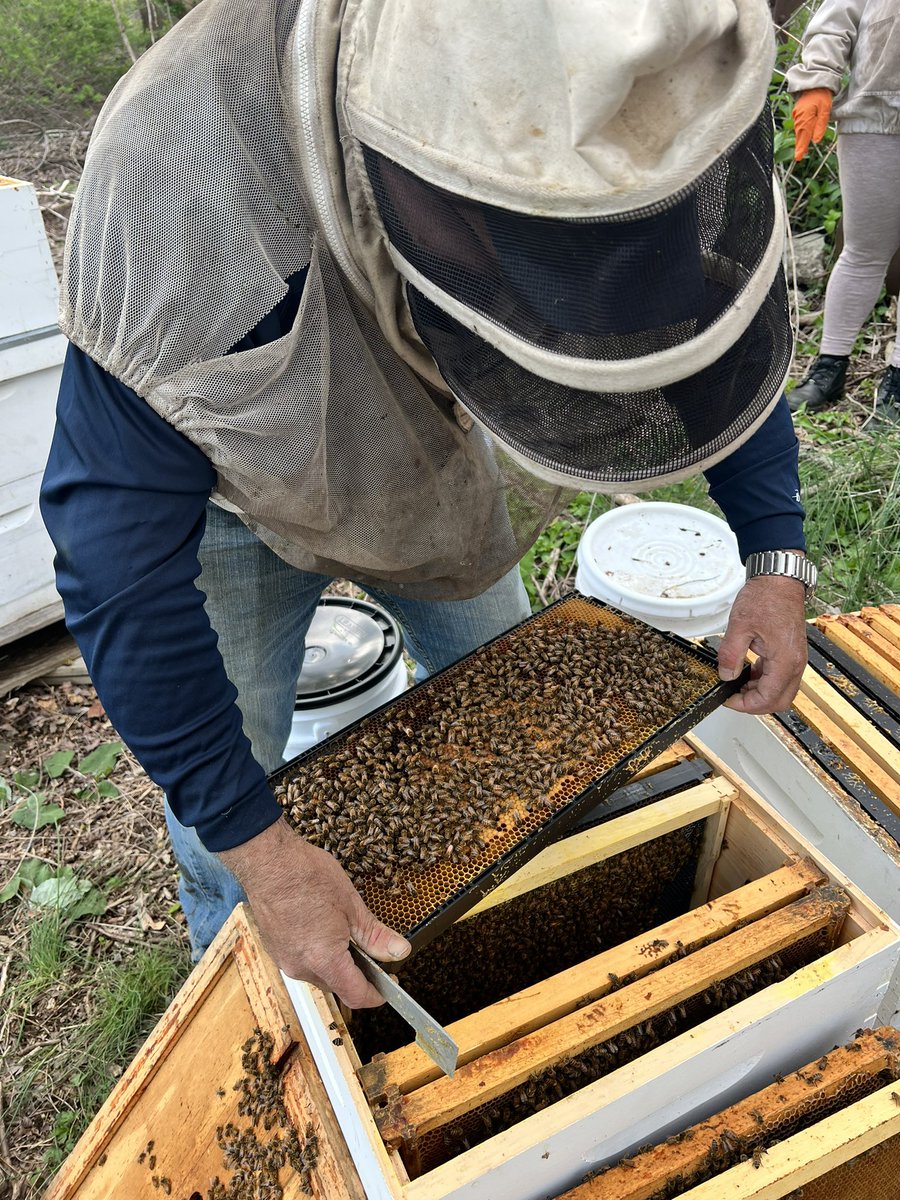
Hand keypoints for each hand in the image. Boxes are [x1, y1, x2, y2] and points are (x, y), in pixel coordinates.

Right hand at [218, 817, 410, 1007]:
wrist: (268, 861)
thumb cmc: (308, 877)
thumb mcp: (351, 904)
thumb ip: (375, 935)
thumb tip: (399, 951)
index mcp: (324, 960)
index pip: (355, 995)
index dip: (375, 995)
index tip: (387, 986)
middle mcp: (301, 967)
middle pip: (336, 985)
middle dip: (355, 974)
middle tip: (370, 950)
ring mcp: (284, 959)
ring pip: (318, 973)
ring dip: (334, 962)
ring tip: (343, 932)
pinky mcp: (274, 949)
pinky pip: (301, 960)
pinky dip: (315, 952)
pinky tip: (321, 928)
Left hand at [717, 574, 807, 713]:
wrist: (779, 580)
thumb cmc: (765, 598)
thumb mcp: (739, 627)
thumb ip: (731, 655)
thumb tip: (726, 676)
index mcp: (785, 661)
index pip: (768, 698)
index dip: (745, 704)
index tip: (727, 699)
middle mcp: (795, 663)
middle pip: (779, 700)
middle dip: (755, 704)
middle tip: (733, 696)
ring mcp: (795, 658)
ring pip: (781, 690)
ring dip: (759, 692)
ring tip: (736, 683)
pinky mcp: (791, 652)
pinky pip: (780, 676)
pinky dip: (764, 680)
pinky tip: (747, 672)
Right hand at [792, 88, 832, 160]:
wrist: (815, 82)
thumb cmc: (822, 94)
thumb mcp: (825, 109)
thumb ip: (821, 125)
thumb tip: (816, 140)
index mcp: (806, 116)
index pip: (804, 135)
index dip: (801, 147)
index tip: (798, 157)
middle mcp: (799, 117)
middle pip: (800, 134)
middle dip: (800, 145)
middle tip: (799, 156)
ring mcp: (797, 114)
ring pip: (799, 130)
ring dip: (801, 139)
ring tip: (802, 149)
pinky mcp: (797, 112)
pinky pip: (799, 124)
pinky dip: (801, 131)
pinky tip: (803, 136)